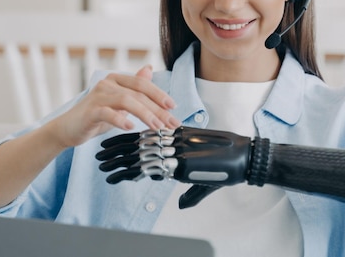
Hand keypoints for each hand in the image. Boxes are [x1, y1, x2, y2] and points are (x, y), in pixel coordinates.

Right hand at [49, 65, 180, 147]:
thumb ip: (134, 87)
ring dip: (145, 114)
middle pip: (138, 93)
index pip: (143, 84)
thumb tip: (150, 69)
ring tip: (157, 127)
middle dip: (158, 109)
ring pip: (126, 101)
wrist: (68, 128)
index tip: (174, 108)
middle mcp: (107, 83)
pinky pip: (107, 113)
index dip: (160, 95)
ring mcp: (98, 96)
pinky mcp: (90, 111)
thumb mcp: (119, 102)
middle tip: (171, 123)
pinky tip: (131, 127)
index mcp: (117, 79)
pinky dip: (120, 119)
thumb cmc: (96, 116)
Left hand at [95, 126, 254, 207]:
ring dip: (118, 162)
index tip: (111, 147)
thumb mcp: (206, 179)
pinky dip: (133, 172)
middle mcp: (174, 143)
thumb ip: (190, 191)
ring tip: (101, 166)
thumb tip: (180, 205)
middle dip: (115, 151)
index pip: (146, 138)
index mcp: (178, 139)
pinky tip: (119, 175)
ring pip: (140, 154)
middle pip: (137, 144)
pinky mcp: (181, 162)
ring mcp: (177, 151)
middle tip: (98, 156)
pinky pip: (153, 166)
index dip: (126, 143)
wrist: (246, 158)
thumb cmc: (230, 166)